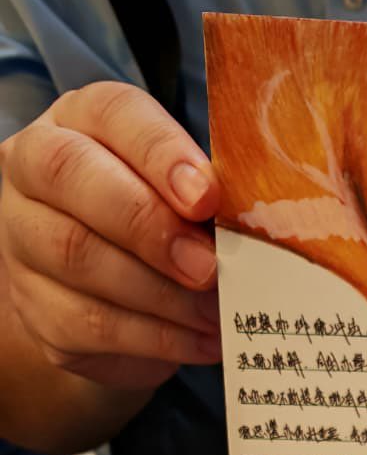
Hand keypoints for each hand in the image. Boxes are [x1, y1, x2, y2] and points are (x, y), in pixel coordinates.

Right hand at [0, 82, 221, 391]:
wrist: (117, 302)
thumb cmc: (166, 227)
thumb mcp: (192, 197)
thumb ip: (210, 197)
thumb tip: (255, 225)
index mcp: (82, 120)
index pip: (112, 113)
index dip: (160, 152)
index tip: (207, 198)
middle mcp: (35, 168)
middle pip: (72, 176)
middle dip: (149, 224)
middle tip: (208, 267)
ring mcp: (23, 238)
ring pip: (78, 255)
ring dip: (162, 293)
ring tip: (217, 313)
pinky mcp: (37, 308)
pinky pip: (91, 323)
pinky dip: (159, 337)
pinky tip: (205, 342)